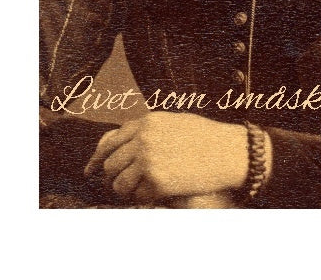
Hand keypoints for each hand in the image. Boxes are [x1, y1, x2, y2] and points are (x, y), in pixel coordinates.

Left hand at [83, 112, 248, 202]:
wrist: (230, 151)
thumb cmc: (206, 136)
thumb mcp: (173, 122)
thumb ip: (147, 130)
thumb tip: (121, 142)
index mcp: (146, 122)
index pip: (110, 141)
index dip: (97, 158)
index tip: (90, 170)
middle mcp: (143, 139)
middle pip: (110, 164)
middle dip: (113, 176)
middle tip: (122, 184)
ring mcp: (148, 160)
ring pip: (118, 183)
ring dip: (126, 190)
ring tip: (140, 189)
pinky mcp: (157, 181)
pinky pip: (137, 196)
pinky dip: (144, 198)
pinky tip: (157, 193)